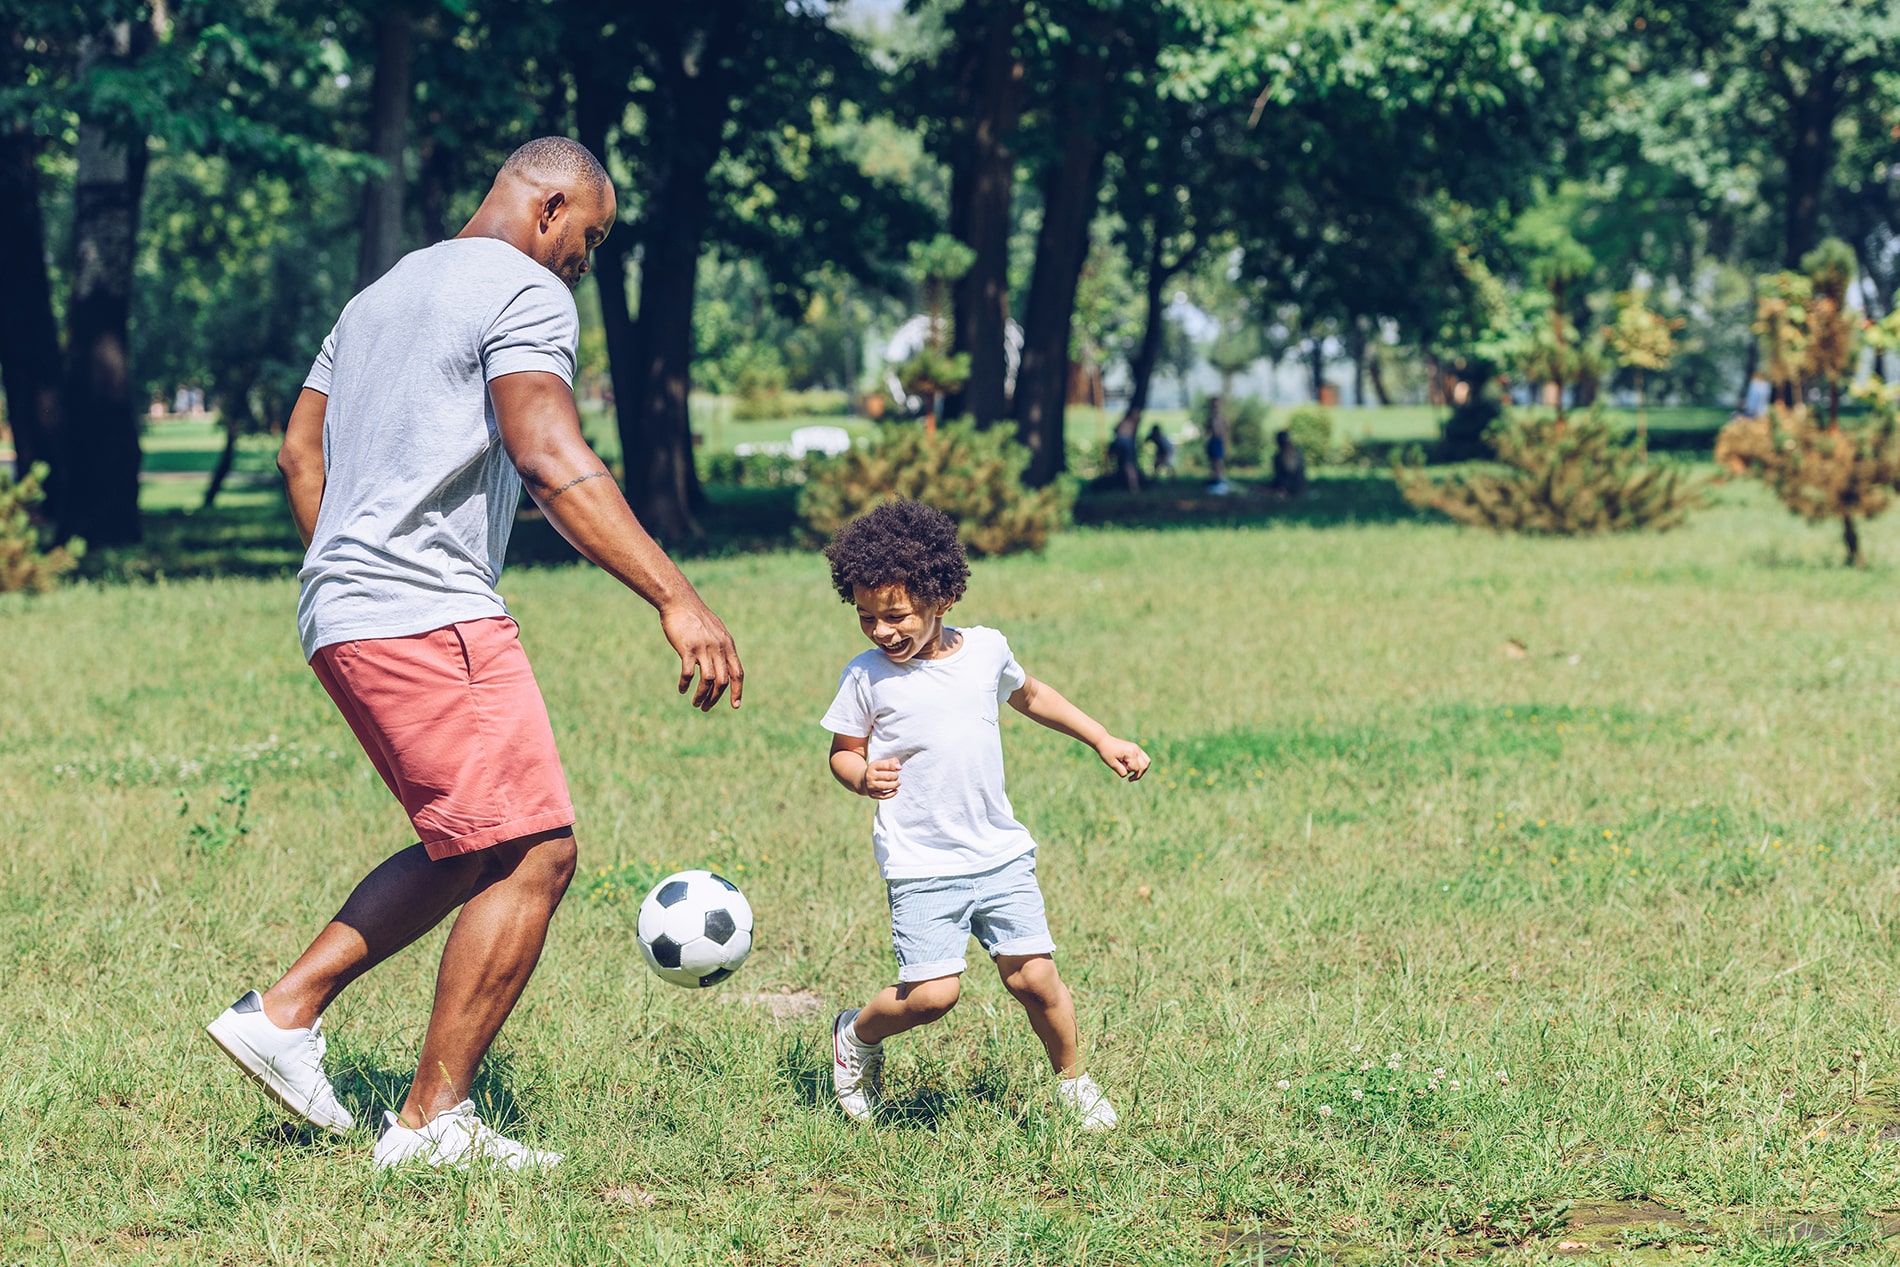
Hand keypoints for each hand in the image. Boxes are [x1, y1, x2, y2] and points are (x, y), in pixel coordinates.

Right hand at [659, 597, 743, 711]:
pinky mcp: (687, 648)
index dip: (738, 691)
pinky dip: (685, 684)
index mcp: (728, 645)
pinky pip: (688, 673)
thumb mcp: (716, 630)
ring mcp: (703, 648)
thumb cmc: (696, 617)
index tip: (735, 706)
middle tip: (706, 707)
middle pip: (723, 681)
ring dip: (702, 696)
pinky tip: (682, 689)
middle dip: (716, 698)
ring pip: (708, 680)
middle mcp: (719, 648)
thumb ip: (721, 646)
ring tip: (696, 703)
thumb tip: (724, 663)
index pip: (737, 673)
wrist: (679, 601)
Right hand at [858, 757, 901, 799]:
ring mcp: (870, 786)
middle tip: (896, 776)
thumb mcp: (882, 763)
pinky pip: (884, 796)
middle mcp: (870, 776)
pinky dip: (892, 794)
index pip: (886, 765)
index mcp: (872, 766)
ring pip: (886, 787)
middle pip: (888, 777)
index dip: (894, 767)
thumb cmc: (877, 770)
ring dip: (895, 785)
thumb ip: (892, 762)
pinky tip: (896, 790)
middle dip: (895, 776)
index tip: (898, 769)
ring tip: (898, 783)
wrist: (864, 780)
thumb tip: (899, 768)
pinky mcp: (872, 794)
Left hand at [1096, 736, 1149, 780]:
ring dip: (1142, 769)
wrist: (1103, 741)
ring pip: (1147, 761)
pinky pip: (1144, 757)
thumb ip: (1122, 771)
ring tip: (1134, 773)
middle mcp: (1136, 749)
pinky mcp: (1135, 748)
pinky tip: (1132, 767)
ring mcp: (1136, 748)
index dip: (1132, 775)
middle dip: (1139, 774)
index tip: (1126, 778)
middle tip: (1131, 779)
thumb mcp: (1112, 764)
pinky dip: (1140, 764)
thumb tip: (1128, 774)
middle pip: (1144, 765)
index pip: (1136, 768)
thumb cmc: (1106, 752)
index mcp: (1130, 753)